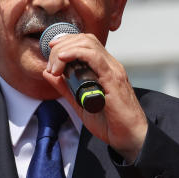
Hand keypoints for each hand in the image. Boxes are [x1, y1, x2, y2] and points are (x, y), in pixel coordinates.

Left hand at [42, 33, 147, 160]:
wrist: (130, 137)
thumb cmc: (110, 123)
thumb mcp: (79, 103)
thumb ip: (64, 88)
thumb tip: (48, 73)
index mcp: (104, 69)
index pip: (85, 43)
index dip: (66, 41)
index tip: (51, 51)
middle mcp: (110, 66)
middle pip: (85, 40)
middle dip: (62, 44)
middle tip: (50, 62)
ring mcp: (113, 71)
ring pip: (88, 44)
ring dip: (66, 49)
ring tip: (54, 64)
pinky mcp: (113, 79)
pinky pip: (94, 57)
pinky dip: (76, 53)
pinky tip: (63, 58)